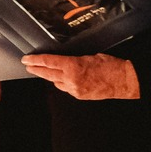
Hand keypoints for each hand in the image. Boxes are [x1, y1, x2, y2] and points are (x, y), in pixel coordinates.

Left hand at [20, 52, 139, 99]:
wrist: (124, 81)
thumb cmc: (112, 66)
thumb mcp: (91, 56)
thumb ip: (75, 59)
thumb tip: (66, 60)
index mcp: (73, 66)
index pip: (48, 62)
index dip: (35, 60)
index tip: (26, 59)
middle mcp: (71, 79)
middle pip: (48, 73)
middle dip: (36, 69)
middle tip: (28, 65)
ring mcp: (75, 89)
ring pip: (55, 82)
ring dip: (49, 76)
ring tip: (42, 71)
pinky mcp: (79, 95)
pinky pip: (65, 88)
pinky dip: (61, 83)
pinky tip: (60, 79)